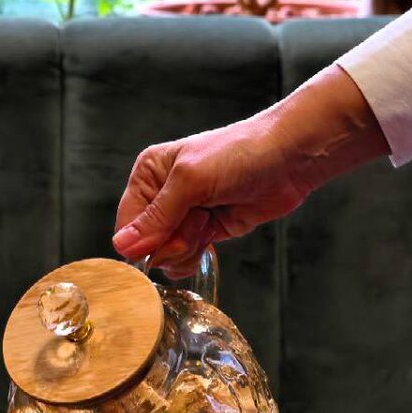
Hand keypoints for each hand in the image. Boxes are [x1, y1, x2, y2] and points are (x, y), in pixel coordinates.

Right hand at [112, 65, 388, 276]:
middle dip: (172, 241)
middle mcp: (162, 195)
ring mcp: (185, 215)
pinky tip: (215, 232)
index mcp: (149, 174)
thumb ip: (156, 217)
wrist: (288, 160)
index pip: (126, 222)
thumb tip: (123, 247)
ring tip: (210, 219)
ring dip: (189, 246)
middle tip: (198, 219)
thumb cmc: (239, 154)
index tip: (166, 238)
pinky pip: (187, 257)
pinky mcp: (206, 231)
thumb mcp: (191, 182)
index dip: (143, 240)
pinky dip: (198, 252)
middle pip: (148, 243)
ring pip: (168, 254)